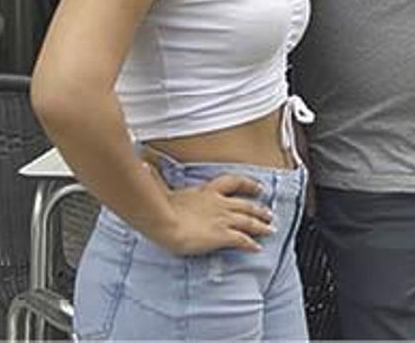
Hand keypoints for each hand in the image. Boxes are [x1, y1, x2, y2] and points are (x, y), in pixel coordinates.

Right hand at [151, 167, 275, 254]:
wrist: (163, 220)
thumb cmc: (159, 207)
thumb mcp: (160, 188)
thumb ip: (156, 178)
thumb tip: (144, 166)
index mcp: (206, 191)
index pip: (232, 183)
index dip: (247, 184)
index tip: (257, 186)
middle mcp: (219, 203)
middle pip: (246, 204)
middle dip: (259, 209)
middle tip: (269, 213)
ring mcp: (222, 219)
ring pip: (249, 221)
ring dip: (261, 226)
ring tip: (270, 229)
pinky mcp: (222, 235)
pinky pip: (242, 239)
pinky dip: (252, 244)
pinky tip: (257, 248)